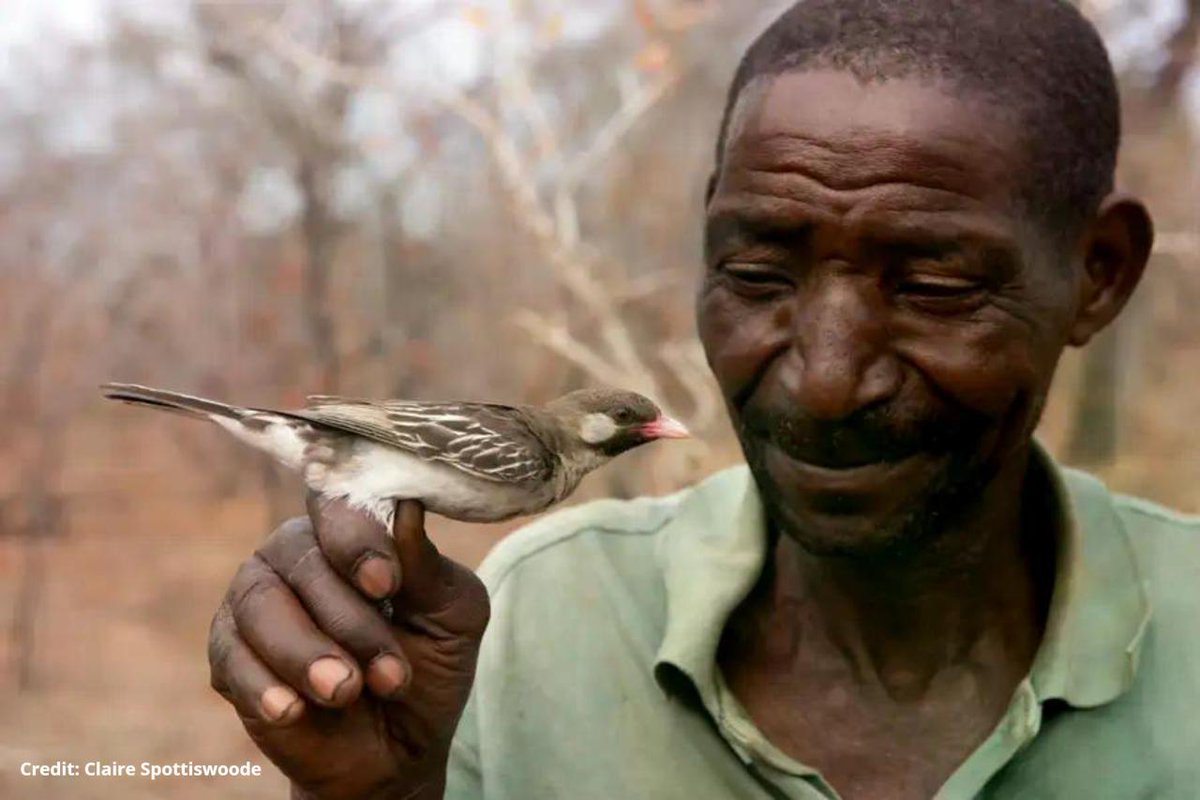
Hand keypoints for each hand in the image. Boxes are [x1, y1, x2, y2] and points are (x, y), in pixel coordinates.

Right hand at [207, 495, 489, 799]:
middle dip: (350, 621)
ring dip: (306, 652)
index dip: (357, 540)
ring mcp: (255, 600)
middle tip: (390, 675)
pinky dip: (265, 685)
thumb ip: (428, 568)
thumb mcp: (452, 618)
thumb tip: (408, 508)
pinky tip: (294, 710)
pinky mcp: (229, 654)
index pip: (339, 505)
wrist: (396, 750)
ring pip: (260, 605)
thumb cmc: (428, 665)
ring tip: (346, 692)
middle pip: (303, 559)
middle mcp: (296, 552)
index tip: (386, 585)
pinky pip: (232, 657)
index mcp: (352, 530)